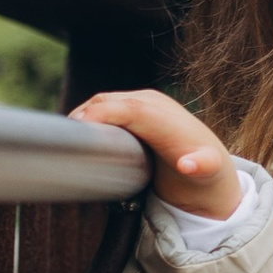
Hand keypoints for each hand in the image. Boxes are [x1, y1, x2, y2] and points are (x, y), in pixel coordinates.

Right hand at [72, 87, 244, 221]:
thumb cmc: (204, 171)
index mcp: (164, 115)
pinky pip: (103, 106)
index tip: (78, 132)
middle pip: (107, 101)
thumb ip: (201, 166)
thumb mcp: (208, 172)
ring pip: (101, 101)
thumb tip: (188, 164)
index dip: (101, 116)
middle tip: (63, 141)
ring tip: (65, 139)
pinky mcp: (132, 108)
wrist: (208, 165)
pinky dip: (87, 117)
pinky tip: (77, 134)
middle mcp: (151, 102)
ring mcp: (140, 102)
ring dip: (81, 116)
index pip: (128, 109)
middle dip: (83, 116)